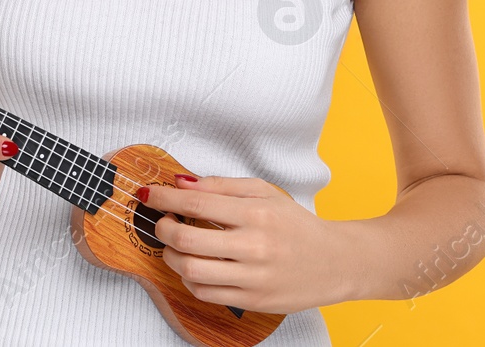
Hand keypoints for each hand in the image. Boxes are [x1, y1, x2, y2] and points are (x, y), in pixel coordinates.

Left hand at [140, 174, 351, 313]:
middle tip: (162, 223)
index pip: (196, 204)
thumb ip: (222, 186)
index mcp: (256, 213)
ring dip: (171, 257)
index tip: (148, 195)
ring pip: (191, 271)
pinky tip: (194, 267)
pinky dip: (190, 280)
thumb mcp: (265, 193)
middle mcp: (254, 246)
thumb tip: (182, 183)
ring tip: (175, 247)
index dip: (164, 199)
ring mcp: (253, 277)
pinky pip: (205, 293)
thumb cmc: (297, 225)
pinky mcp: (252, 301)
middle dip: (163, 229)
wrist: (335, 262)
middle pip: (186, 240)